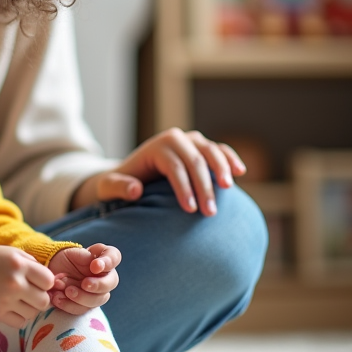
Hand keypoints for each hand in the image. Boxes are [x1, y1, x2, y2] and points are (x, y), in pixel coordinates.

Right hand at [0, 245, 54, 327]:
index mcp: (20, 265)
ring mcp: (6, 300)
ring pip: (33, 313)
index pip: (49, 281)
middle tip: (30, 293)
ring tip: (19, 300)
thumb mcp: (12, 253)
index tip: (37, 281)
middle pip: (44, 301)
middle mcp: (15, 283)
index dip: (46, 282)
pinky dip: (19, 317)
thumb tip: (51, 280)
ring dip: (30, 308)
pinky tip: (12, 308)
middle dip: (40, 297)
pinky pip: (20, 322)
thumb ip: (33, 264)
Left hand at [47, 244, 120, 315]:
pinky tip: (58, 298)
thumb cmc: (65, 259)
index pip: (114, 257)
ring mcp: (97, 293)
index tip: (95, 266)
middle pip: (111, 283)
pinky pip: (82, 309)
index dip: (108, 262)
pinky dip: (69, 305)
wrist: (52, 272)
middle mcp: (104, 277)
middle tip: (85, 284)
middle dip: (98, 285)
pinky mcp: (85, 305)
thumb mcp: (72, 253)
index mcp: (103, 259)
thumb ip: (84, 257)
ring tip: (67, 291)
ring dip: (82, 297)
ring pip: (98, 299)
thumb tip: (94, 265)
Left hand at [70, 128, 245, 215]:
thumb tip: (136, 190)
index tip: (190, 210)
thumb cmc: (121, 184)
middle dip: (204, 187)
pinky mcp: (202, 147)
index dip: (183, 188)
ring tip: (227, 191)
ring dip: (221, 171)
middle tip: (210, 213)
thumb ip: (119, 188)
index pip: (174, 167)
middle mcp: (176, 138)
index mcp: (156, 146)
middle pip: (195, 161)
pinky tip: (241, 172)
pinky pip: (219, 150)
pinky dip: (230, 159)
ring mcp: (191, 141)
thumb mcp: (110, 188)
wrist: (131, 175)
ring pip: (211, 151)